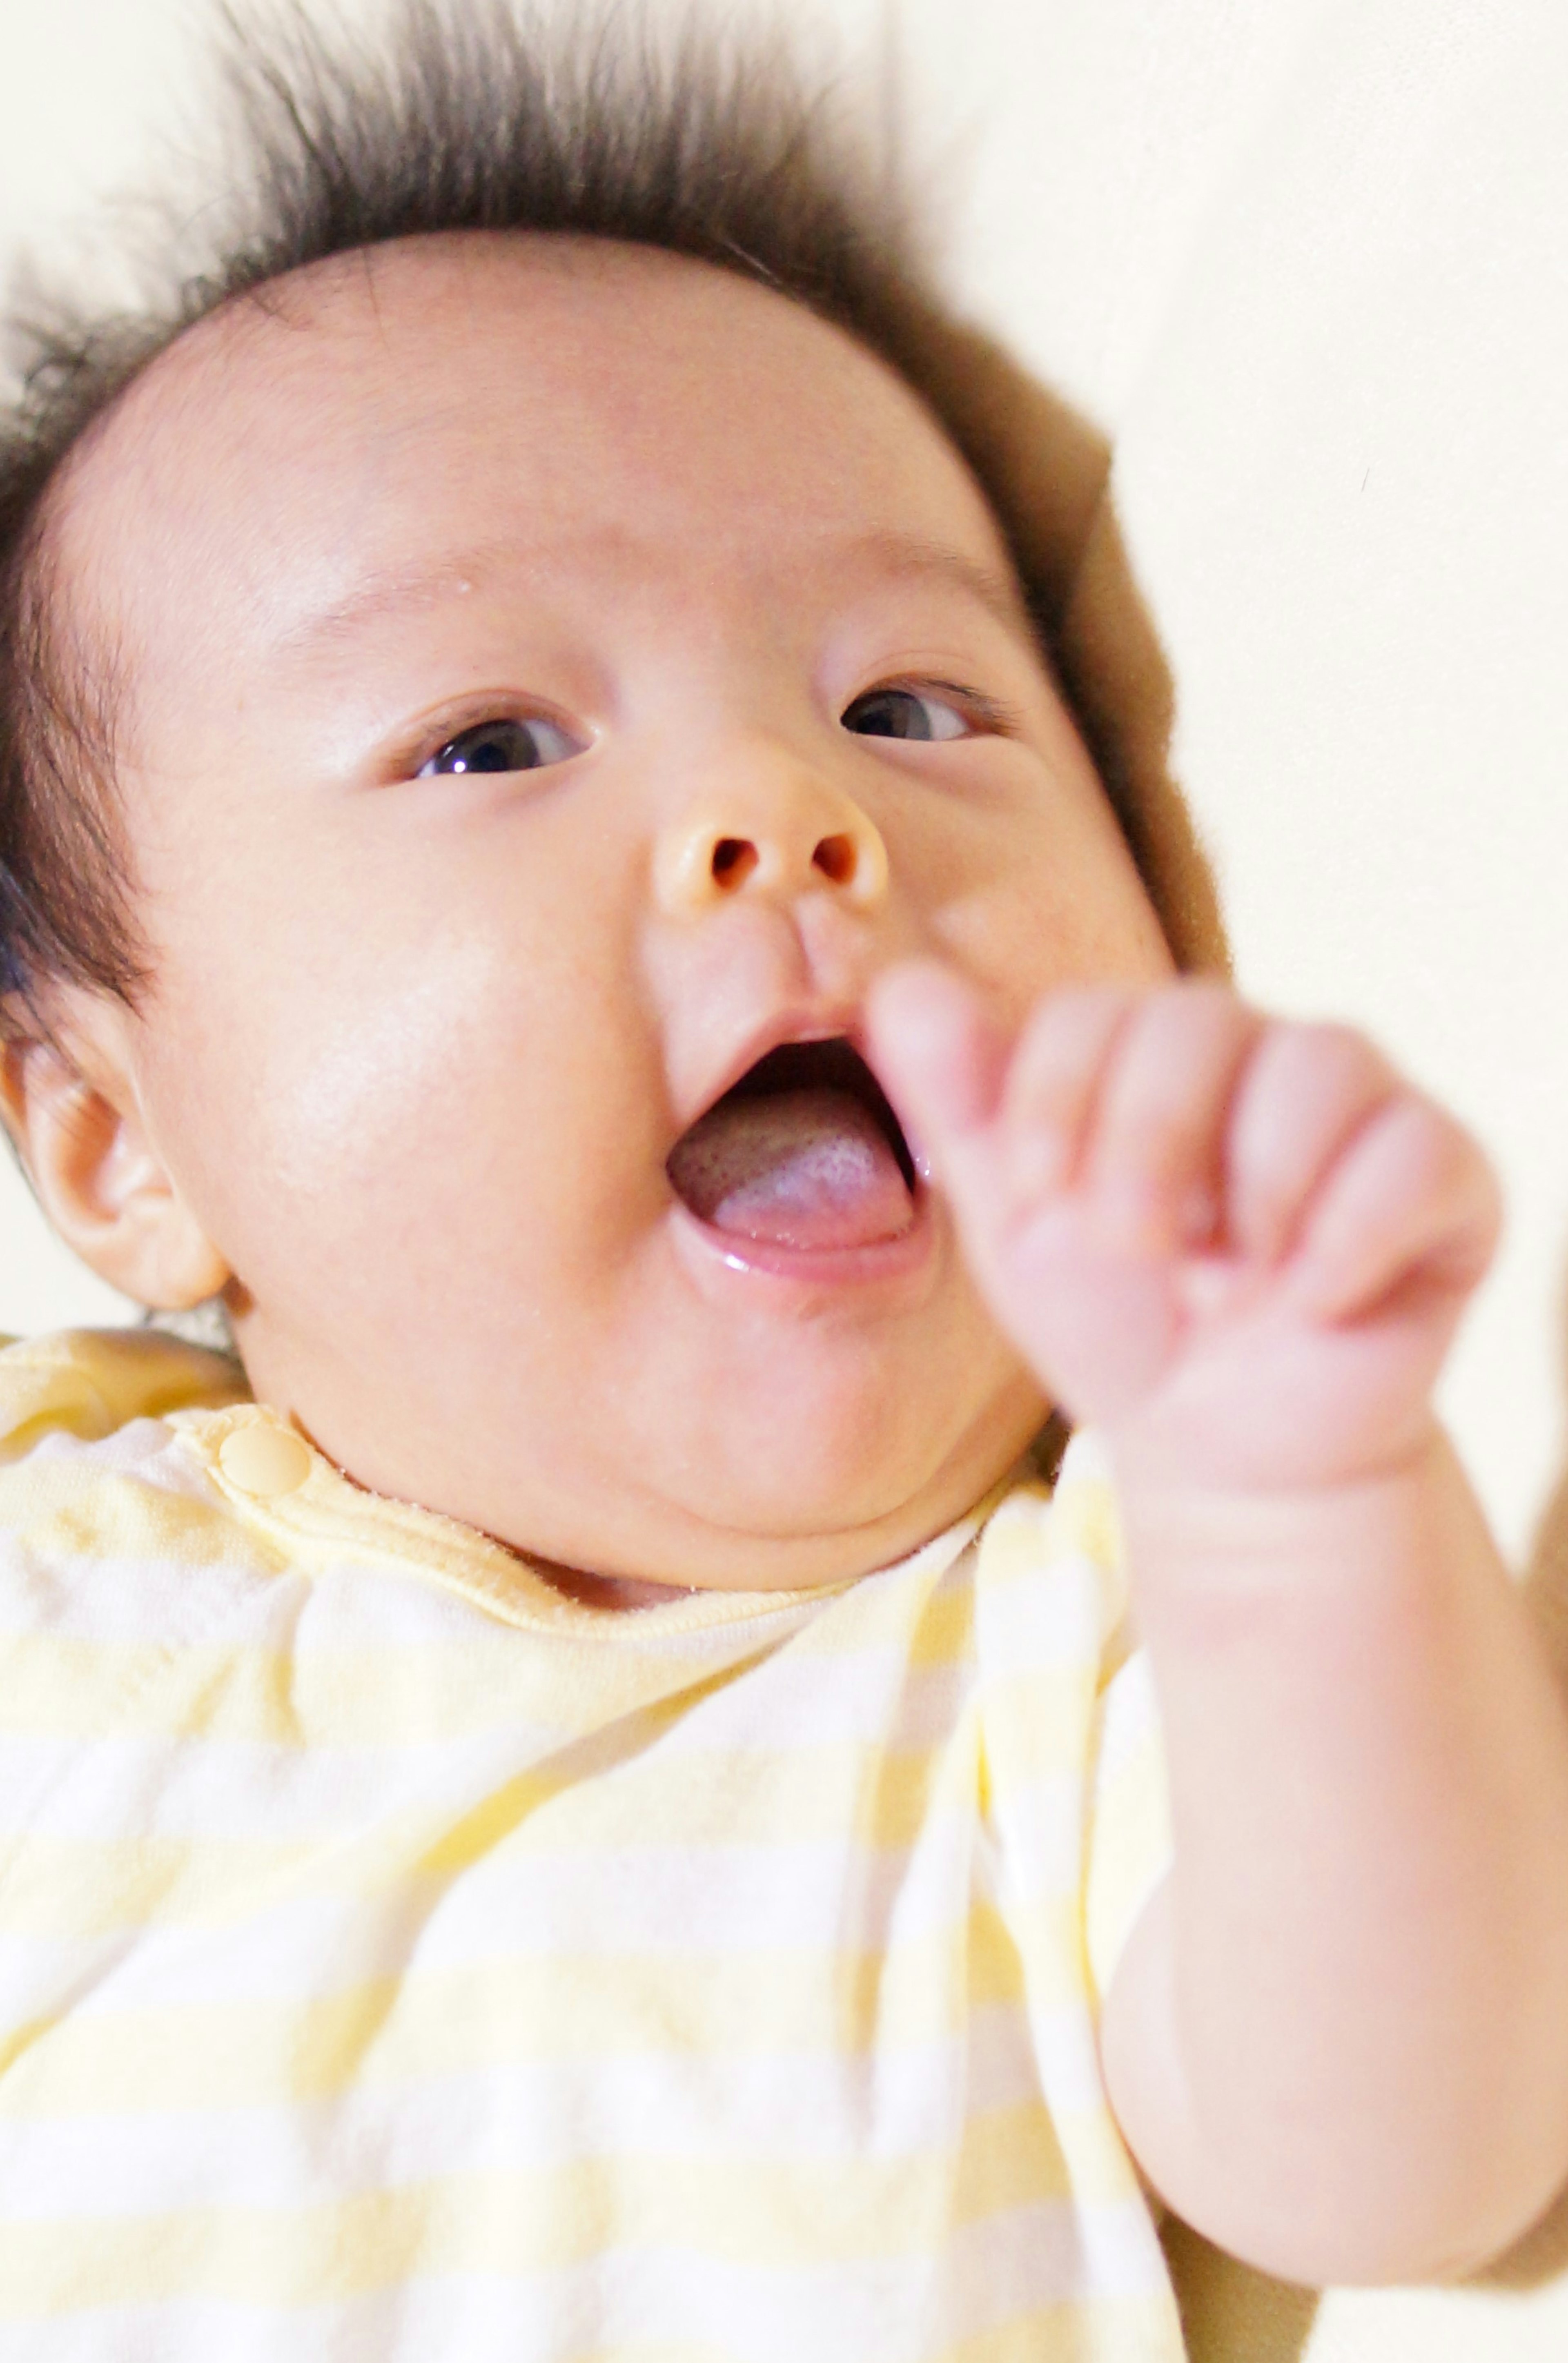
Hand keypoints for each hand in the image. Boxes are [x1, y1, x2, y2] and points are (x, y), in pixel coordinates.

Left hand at [868, 968, 1500, 1492]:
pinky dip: (1347, 1240)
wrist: (1218, 1444)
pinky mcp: (1446, 1172)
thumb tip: (899, 985)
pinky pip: (1415, 1153)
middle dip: (1143, 1147)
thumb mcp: (1018, 1225)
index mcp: (1149, 1050)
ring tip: (1227, 1282)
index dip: (1050, 1104)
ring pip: (1322, 1062)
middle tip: (1132, 1252)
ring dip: (1252, 1191)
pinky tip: (1307, 1303)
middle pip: (1199, 1016)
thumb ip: (960, 1106)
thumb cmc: (1118, 1320)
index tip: (1039, 1202)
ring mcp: (1363, 1103)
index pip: (1091, 1010)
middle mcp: (1260, 1050)